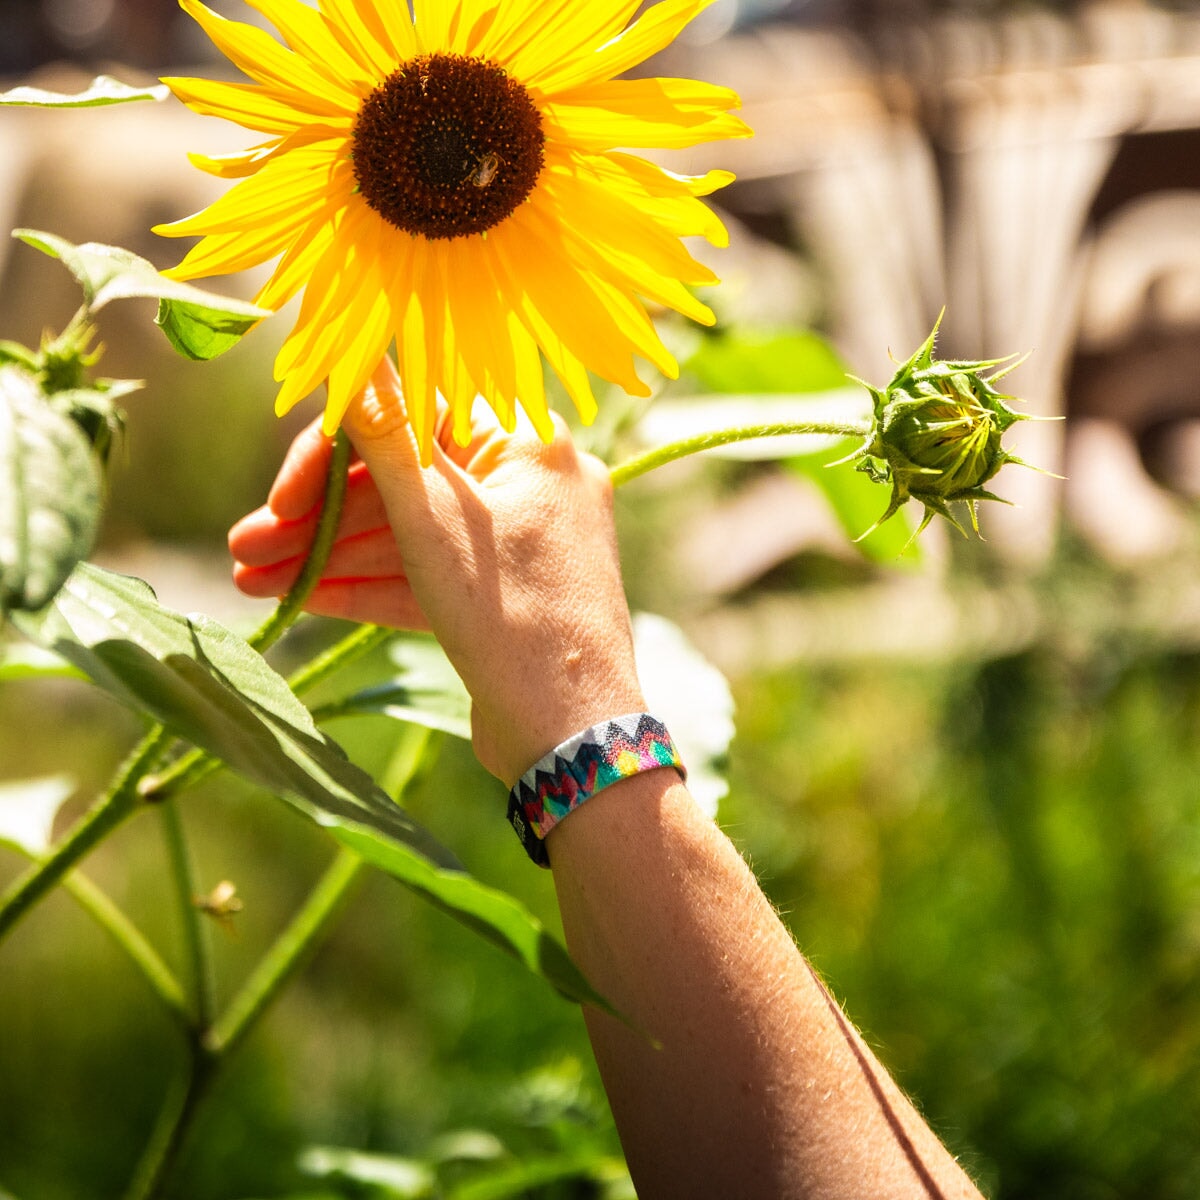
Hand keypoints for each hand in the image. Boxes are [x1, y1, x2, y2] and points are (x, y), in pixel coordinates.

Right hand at [229, 358, 645, 783]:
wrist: (573, 736)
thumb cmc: (512, 616)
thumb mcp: (433, 520)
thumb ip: (385, 435)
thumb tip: (354, 348)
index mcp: (526, 445)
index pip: (410, 420)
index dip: (333, 453)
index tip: (279, 497)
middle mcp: (529, 484)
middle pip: (405, 482)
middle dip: (320, 516)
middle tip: (245, 548)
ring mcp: (521, 544)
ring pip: (412, 534)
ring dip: (332, 553)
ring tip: (254, 581)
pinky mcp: (507, 595)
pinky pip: (432, 575)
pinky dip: (372, 585)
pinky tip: (304, 597)